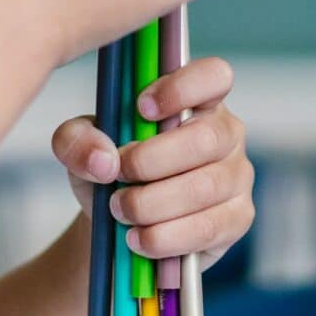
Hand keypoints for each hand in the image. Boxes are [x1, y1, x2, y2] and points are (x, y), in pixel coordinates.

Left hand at [50, 56, 254, 269]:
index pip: (214, 75)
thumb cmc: (111, 170)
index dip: (182, 88)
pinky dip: (166, 237)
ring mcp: (238, 176)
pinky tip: (139, 239)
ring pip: (204, 187)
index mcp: (196, 99)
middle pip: (206, 138)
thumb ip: (77, 141)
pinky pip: (208, 227)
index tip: (141, 108)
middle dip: (152, 161)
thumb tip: (104, 160)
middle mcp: (225, 132)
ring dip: (153, 204)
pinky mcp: (238, 217)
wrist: (120, 224)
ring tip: (120, 212)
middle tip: (117, 177)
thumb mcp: (81, 148)